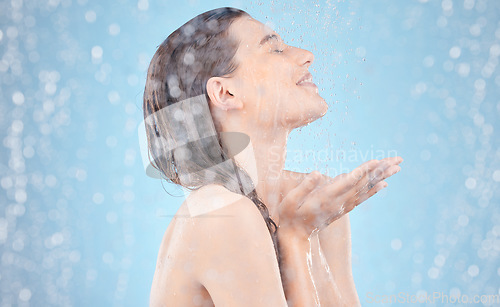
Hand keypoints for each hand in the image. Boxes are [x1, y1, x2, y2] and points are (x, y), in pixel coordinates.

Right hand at [278, 157, 402, 237]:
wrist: (295, 238)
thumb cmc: (289, 216)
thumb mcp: (289, 201)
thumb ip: (303, 187)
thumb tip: (317, 172)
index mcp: (326, 198)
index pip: (348, 182)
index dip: (362, 171)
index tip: (377, 161)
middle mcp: (338, 202)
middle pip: (363, 184)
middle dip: (380, 170)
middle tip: (399, 160)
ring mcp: (342, 206)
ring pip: (366, 189)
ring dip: (382, 177)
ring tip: (397, 167)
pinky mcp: (342, 208)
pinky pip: (362, 198)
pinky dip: (374, 190)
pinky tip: (384, 183)